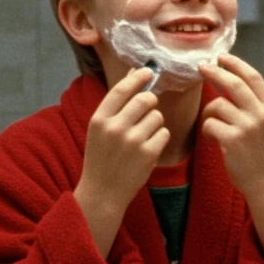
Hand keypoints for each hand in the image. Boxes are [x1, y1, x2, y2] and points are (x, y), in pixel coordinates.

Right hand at [75, 67, 169, 221]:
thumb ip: (115, 103)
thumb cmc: (102, 158)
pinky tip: (147, 149)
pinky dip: (159, 138)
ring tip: (142, 137)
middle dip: (150, 101)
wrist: (102, 193)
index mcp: (99, 119)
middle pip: (146, 99)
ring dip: (154, 123)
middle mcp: (115, 127)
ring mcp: (132, 141)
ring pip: (157, 116)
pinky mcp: (148, 154)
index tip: (149, 71)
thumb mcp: (99, 129)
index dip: (138, 77)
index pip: (121, 89)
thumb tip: (134, 72)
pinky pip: (164, 133)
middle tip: (147, 110)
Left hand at [199, 53, 263, 202]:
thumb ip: (252, 103)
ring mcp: (248, 127)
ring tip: (212, 125)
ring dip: (209, 113)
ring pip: (217, 105)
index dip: (236, 64)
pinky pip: (209, 124)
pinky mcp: (232, 140)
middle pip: (234, 84)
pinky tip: (212, 139)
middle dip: (215, 72)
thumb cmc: (259, 152)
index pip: (253, 77)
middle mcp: (262, 114)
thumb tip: (227, 78)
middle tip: (201, 67)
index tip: (221, 57)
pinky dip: (206, 130)